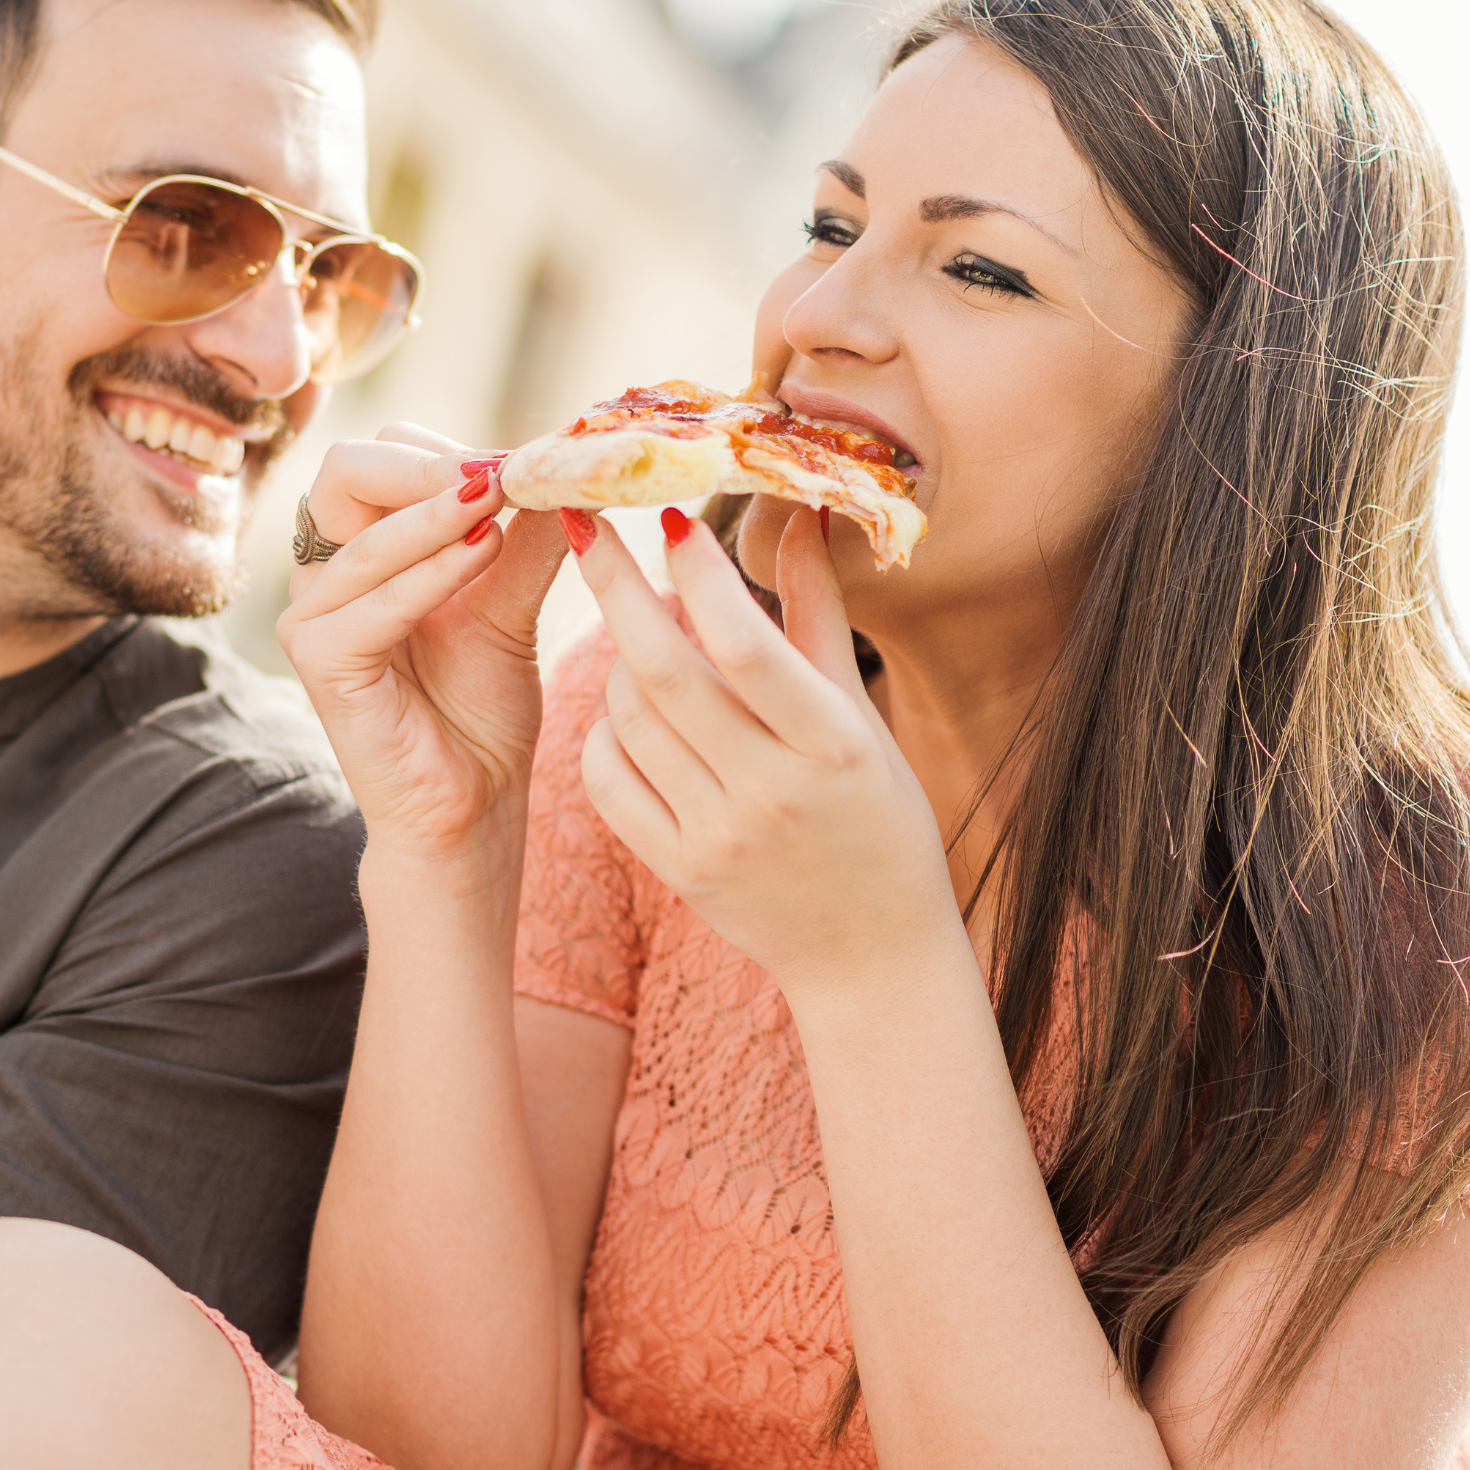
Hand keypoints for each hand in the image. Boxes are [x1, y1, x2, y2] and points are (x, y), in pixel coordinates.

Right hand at [274, 427, 568, 870]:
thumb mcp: (512, 600)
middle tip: (502, 471)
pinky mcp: (318, 661)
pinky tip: (485, 552)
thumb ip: (526, 535)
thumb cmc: (482, 709)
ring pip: (365, 531)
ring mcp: (311, 617)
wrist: (474, 806)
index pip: (381, 456)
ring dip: (441, 513)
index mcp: (361, 548)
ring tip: (506, 501)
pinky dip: (431, 572)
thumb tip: (563, 461)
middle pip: (347, 469)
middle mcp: (324, 573)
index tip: (523, 459)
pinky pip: (372, 602)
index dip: (447, 450)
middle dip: (427, 463)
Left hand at [569, 505, 955, 1000]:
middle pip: (664, 673)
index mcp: (833, 746)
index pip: (747, 646)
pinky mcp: (675, 869)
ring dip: (620, 659)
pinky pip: (606, 777)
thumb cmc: (878, 816)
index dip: (700, 577)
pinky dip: (605, 729)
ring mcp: (715, 837)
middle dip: (616, 588)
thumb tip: (801, 514)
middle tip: (591, 529)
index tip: (671, 519)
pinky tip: (629, 711)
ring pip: (627, 718)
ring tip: (645, 637)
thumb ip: (818, 616)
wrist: (870, 955)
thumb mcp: (861, 719)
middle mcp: (770, 792)